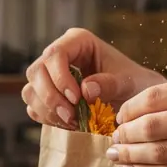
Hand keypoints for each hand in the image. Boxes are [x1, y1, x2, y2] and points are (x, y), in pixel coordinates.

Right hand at [22, 28, 166, 127]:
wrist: (135, 102)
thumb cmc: (134, 85)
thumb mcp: (128, 83)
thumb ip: (110, 84)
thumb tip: (86, 89)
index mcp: (78, 42)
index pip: (55, 54)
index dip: (60, 77)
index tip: (76, 98)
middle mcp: (59, 56)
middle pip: (36, 71)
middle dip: (51, 97)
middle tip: (71, 117)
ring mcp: (50, 76)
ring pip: (30, 90)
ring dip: (47, 110)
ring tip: (72, 122)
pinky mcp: (47, 95)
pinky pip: (33, 106)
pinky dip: (47, 118)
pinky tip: (68, 124)